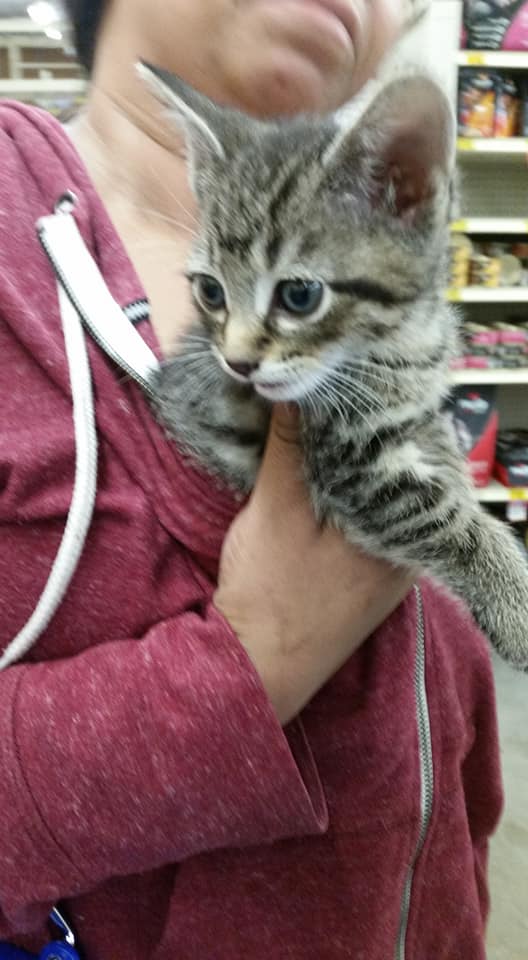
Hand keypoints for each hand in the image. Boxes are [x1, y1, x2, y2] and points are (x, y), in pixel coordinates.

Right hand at [214, 404, 413, 724]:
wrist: (256, 669)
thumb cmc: (269, 592)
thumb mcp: (276, 508)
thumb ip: (291, 446)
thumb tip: (297, 388)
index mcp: (398, 528)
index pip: (406, 451)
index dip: (377, 416)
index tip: (348, 388)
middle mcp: (409, 548)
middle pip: (399, 475)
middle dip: (366, 441)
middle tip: (331, 403)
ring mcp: (394, 569)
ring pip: (386, 500)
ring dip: (359, 470)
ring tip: (327, 434)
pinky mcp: (374, 581)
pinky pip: (375, 524)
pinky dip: (354, 499)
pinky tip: (329, 483)